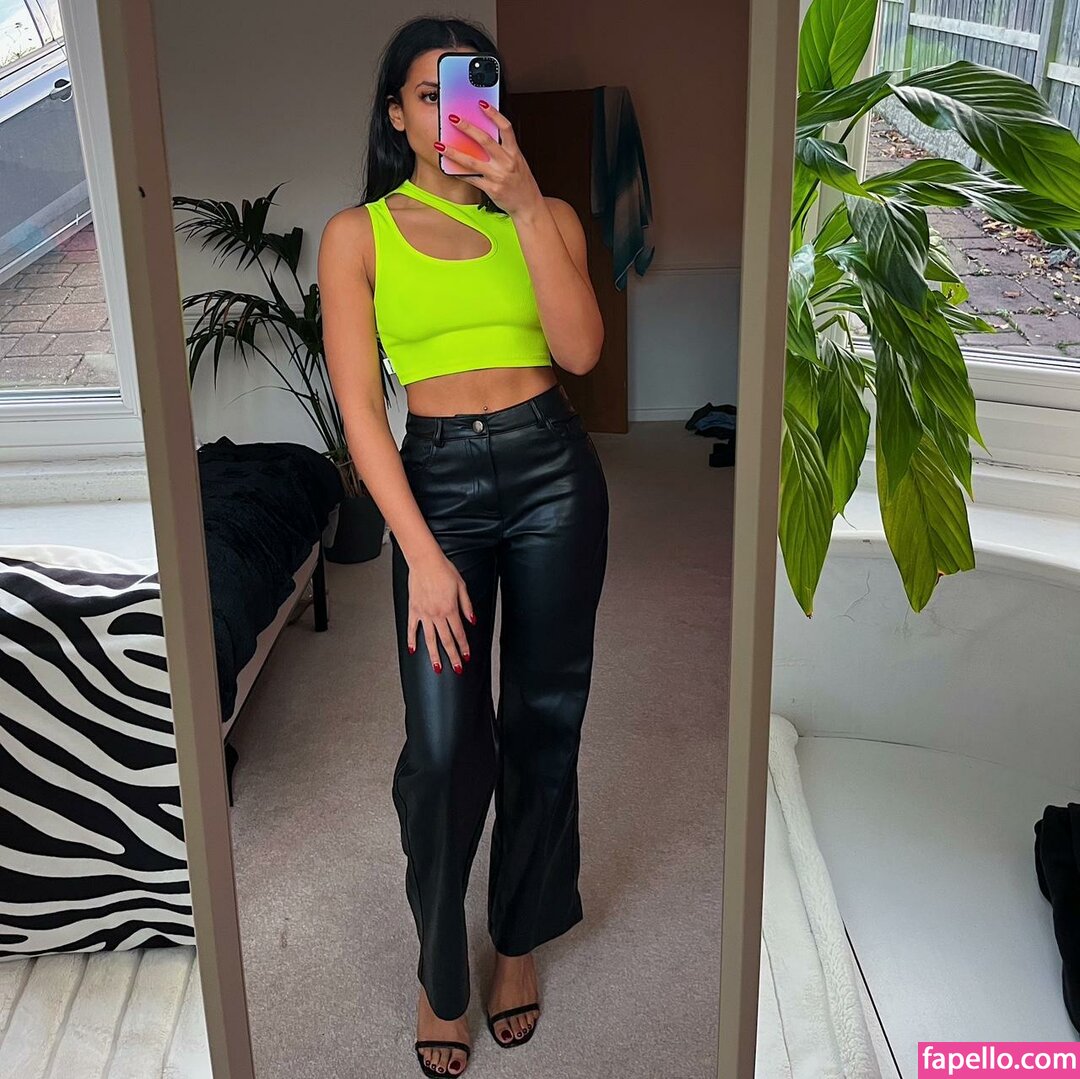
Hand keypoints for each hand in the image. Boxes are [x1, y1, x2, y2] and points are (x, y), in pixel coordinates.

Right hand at [406, 549, 475, 673]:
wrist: (425, 561)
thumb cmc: (443, 570)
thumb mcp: (462, 586)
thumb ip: (467, 606)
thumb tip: (472, 620)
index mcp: (450, 609)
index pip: (459, 633)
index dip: (464, 646)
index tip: (467, 656)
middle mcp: (436, 614)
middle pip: (446, 640)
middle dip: (452, 656)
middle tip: (456, 668)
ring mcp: (423, 613)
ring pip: (429, 639)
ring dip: (434, 655)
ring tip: (437, 667)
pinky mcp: (413, 609)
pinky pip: (411, 628)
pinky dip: (411, 640)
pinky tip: (413, 650)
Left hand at [436, 101, 544, 218]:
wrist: (528, 206)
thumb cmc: (522, 182)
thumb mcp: (518, 162)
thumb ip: (504, 150)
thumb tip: (483, 137)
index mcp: (515, 153)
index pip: (505, 128)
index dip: (494, 114)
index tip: (482, 103)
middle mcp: (507, 163)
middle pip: (485, 141)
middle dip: (467, 128)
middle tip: (453, 118)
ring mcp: (498, 177)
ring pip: (472, 162)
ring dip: (454, 152)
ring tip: (440, 145)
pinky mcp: (491, 189)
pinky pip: (471, 179)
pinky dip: (459, 173)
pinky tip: (448, 168)